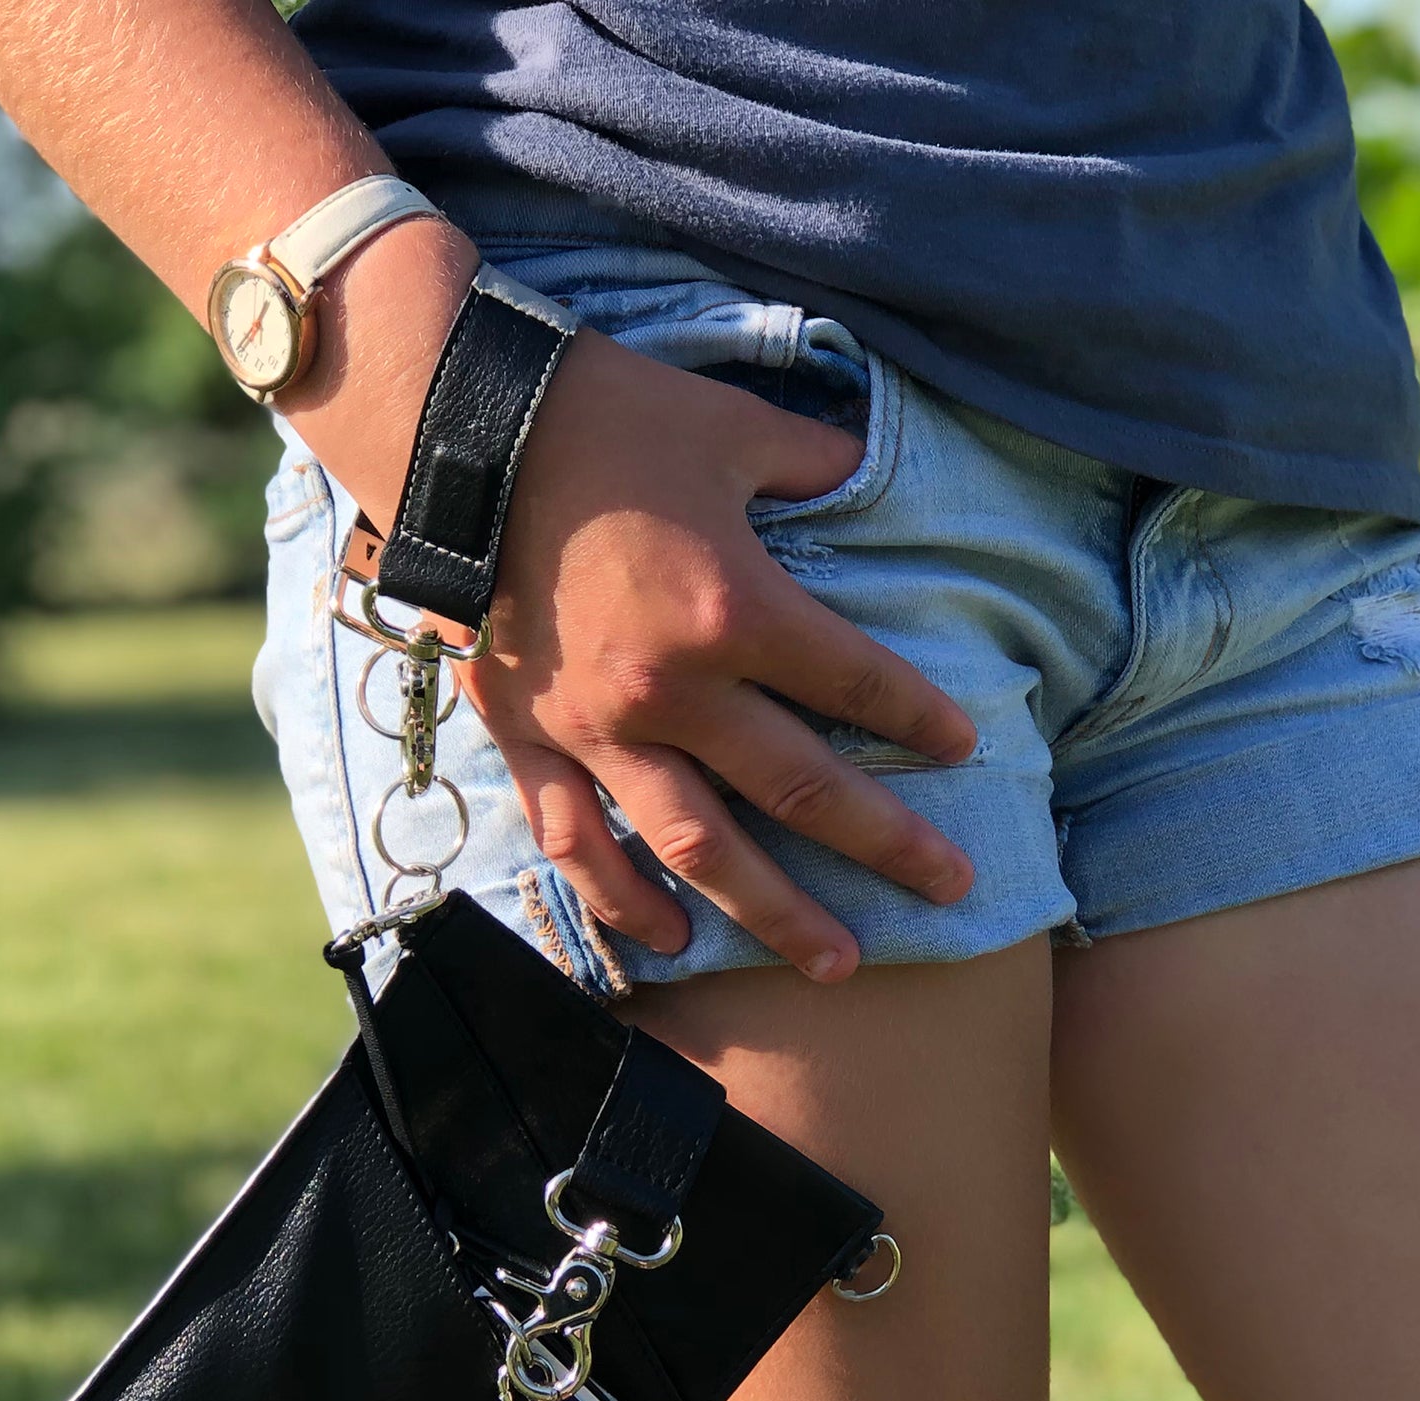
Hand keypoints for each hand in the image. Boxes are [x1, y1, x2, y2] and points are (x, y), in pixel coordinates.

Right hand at [458, 328, 977, 981]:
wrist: (456, 431)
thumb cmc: (605, 418)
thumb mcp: (728, 425)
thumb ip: (810, 462)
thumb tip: (860, 468)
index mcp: (733, 609)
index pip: (854, 679)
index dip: (917, 716)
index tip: (963, 748)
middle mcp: (672, 690)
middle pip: (800, 786)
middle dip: (887, 844)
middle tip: (951, 890)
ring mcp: (596, 729)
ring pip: (698, 846)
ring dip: (770, 912)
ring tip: (831, 963)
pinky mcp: (529, 740)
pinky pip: (576, 841)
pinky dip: (620, 898)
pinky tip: (668, 941)